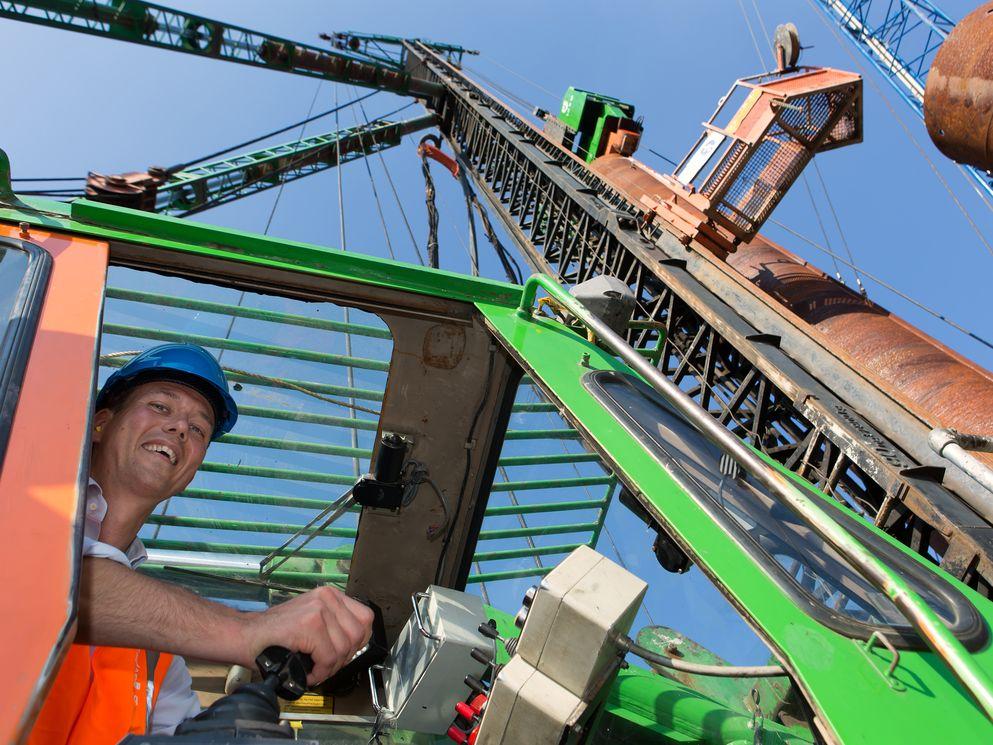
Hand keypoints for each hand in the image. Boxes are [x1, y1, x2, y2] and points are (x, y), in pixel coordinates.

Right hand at [240, 585, 374, 684]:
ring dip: (330, 667)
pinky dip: (320, 672)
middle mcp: (327, 597)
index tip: (342, 654)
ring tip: (315, 669)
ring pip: (344, 649)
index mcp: (330, 595)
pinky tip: (308, 672)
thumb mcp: (311, 619)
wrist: (245, 635)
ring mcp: (319, 609)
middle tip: (326, 666)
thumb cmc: (275, 634)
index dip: (357, 642)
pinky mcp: (310, 624)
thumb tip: (356, 645)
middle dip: (344, 658)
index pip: (365, 619)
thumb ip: (334, 625)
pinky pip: (329, 657)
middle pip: (358, 635)